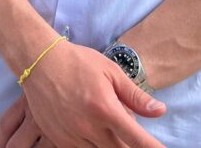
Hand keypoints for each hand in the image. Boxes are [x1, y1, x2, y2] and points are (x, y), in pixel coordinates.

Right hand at [0, 42, 166, 147]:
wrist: (40, 61)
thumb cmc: (78, 62)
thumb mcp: (110, 71)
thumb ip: (135, 95)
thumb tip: (160, 111)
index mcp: (105, 109)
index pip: (137, 139)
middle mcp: (89, 127)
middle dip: (129, 145)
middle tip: (128, 130)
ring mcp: (72, 136)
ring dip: (110, 143)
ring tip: (105, 122)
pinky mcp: (59, 140)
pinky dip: (92, 144)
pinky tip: (91, 128)